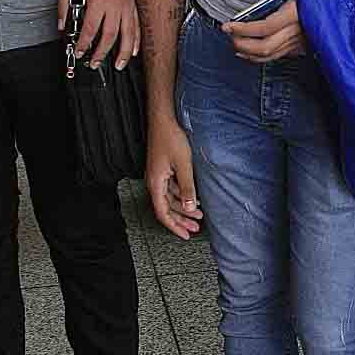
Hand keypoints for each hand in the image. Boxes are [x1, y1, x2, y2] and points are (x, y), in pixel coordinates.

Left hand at [57, 0, 139, 69]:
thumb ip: (65, 5)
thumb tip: (64, 26)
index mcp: (99, 0)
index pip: (90, 28)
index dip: (84, 43)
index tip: (79, 51)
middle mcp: (116, 6)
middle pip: (110, 36)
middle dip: (101, 53)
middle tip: (94, 63)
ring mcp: (128, 7)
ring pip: (128, 35)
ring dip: (124, 53)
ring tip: (118, 65)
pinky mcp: (135, 7)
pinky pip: (138, 27)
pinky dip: (136, 42)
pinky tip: (134, 52)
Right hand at [146, 116, 202, 239]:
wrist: (164, 119)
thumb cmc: (171, 138)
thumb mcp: (183, 165)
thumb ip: (187, 187)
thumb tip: (189, 208)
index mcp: (155, 183)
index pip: (162, 213)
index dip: (174, 226)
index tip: (184, 235)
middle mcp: (155, 182)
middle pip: (167, 208)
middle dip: (181, 220)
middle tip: (195, 229)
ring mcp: (159, 175)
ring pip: (171, 198)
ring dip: (184, 208)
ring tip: (199, 216)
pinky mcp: (164, 169)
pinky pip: (172, 188)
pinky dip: (183, 195)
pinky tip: (194, 198)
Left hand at [222, 0, 305, 62]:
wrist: (333, 1)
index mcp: (295, 15)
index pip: (265, 28)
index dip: (244, 29)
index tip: (228, 26)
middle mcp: (297, 31)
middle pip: (265, 46)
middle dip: (243, 43)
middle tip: (229, 36)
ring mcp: (299, 41)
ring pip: (271, 55)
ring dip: (249, 53)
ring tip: (236, 44)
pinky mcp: (300, 46)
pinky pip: (278, 56)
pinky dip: (261, 57)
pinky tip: (250, 53)